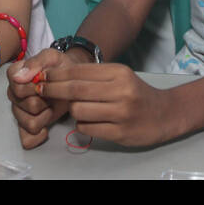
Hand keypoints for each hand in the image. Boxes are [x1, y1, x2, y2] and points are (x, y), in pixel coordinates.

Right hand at [6, 47, 73, 148]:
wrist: (70, 79)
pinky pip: (28, 139)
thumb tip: (19, 77)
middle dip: (45, 100)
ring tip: (51, 105)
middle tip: (52, 93)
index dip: (35, 87)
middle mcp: (13, 94)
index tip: (45, 81)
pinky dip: (40, 135)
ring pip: (30, 123)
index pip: (18, 88)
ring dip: (46, 116)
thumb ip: (36, 62)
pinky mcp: (25, 126)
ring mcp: (18, 111)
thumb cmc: (59, 67)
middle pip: (28, 106)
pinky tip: (47, 125)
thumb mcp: (51, 57)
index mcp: (14, 75)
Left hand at [37, 63, 179, 148]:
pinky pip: (87, 128)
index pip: (80, 71)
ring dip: (71, 111)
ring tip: (78, 109)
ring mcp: (121, 113)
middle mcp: (121, 90)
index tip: (41, 76)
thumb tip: (58, 75)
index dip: (57, 74)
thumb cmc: (136, 93)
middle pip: (75, 89)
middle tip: (39, 90)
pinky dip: (81, 125)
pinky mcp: (120, 133)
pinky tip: (88, 121)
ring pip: (79, 110)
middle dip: (53, 89)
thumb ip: (93, 76)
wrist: (164, 114)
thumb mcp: (119, 77)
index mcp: (119, 73)